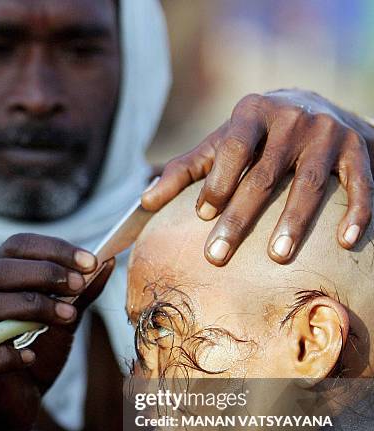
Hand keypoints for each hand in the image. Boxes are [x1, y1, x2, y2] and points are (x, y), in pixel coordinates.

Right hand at [0, 234, 113, 430]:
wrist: (18, 401)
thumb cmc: (38, 352)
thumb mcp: (65, 319)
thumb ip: (82, 293)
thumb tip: (108, 261)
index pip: (16, 246)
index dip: (54, 249)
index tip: (90, 260)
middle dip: (44, 272)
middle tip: (79, 284)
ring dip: (34, 307)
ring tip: (69, 316)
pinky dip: (11, 353)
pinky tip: (32, 356)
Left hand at [142, 89, 373, 264]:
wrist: (319, 109)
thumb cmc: (258, 135)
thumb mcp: (222, 143)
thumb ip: (186, 169)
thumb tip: (143, 203)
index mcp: (253, 111)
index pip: (234, 146)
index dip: (218, 181)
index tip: (202, 216)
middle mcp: (292, 118)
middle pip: (265, 174)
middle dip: (240, 218)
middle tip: (218, 256)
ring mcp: (327, 133)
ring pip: (309, 183)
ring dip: (294, 221)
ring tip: (277, 257)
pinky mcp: (358, 150)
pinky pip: (360, 184)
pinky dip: (356, 212)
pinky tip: (345, 242)